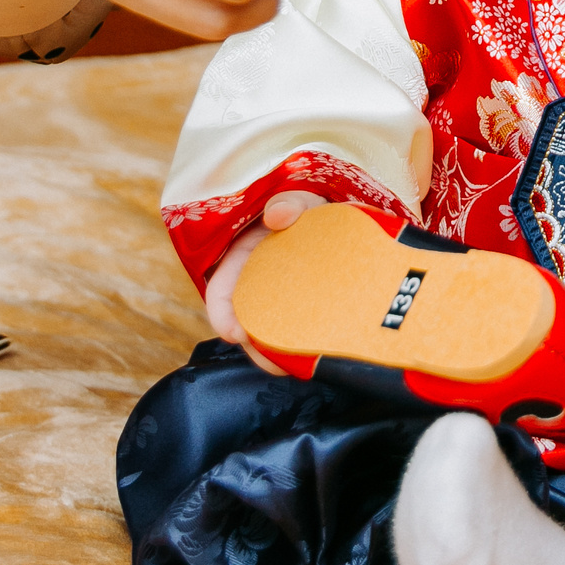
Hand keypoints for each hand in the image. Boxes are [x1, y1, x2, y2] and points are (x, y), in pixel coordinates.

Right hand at [203, 192, 325, 372]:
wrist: (344, 213)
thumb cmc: (311, 206)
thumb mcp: (297, 196)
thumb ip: (289, 200)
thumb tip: (279, 214)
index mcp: (244, 257)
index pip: (221, 291)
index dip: (222, 314)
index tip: (234, 333)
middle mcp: (258, 283)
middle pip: (248, 322)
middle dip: (256, 348)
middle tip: (275, 364)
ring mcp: (282, 298)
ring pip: (273, 332)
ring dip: (280, 354)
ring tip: (297, 368)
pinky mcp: (308, 308)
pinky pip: (301, 329)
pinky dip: (305, 345)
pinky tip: (318, 357)